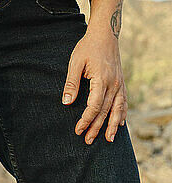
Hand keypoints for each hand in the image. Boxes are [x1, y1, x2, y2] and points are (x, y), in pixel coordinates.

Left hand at [62, 30, 126, 144]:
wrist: (105, 34)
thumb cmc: (88, 48)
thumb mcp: (75, 63)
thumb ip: (71, 84)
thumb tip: (67, 103)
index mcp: (102, 79)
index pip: (94, 106)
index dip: (86, 119)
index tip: (78, 129)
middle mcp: (114, 84)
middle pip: (105, 111)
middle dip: (96, 127)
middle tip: (88, 141)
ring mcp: (119, 84)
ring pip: (117, 109)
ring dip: (112, 126)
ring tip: (108, 140)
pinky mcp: (121, 83)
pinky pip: (123, 102)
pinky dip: (122, 114)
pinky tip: (120, 125)